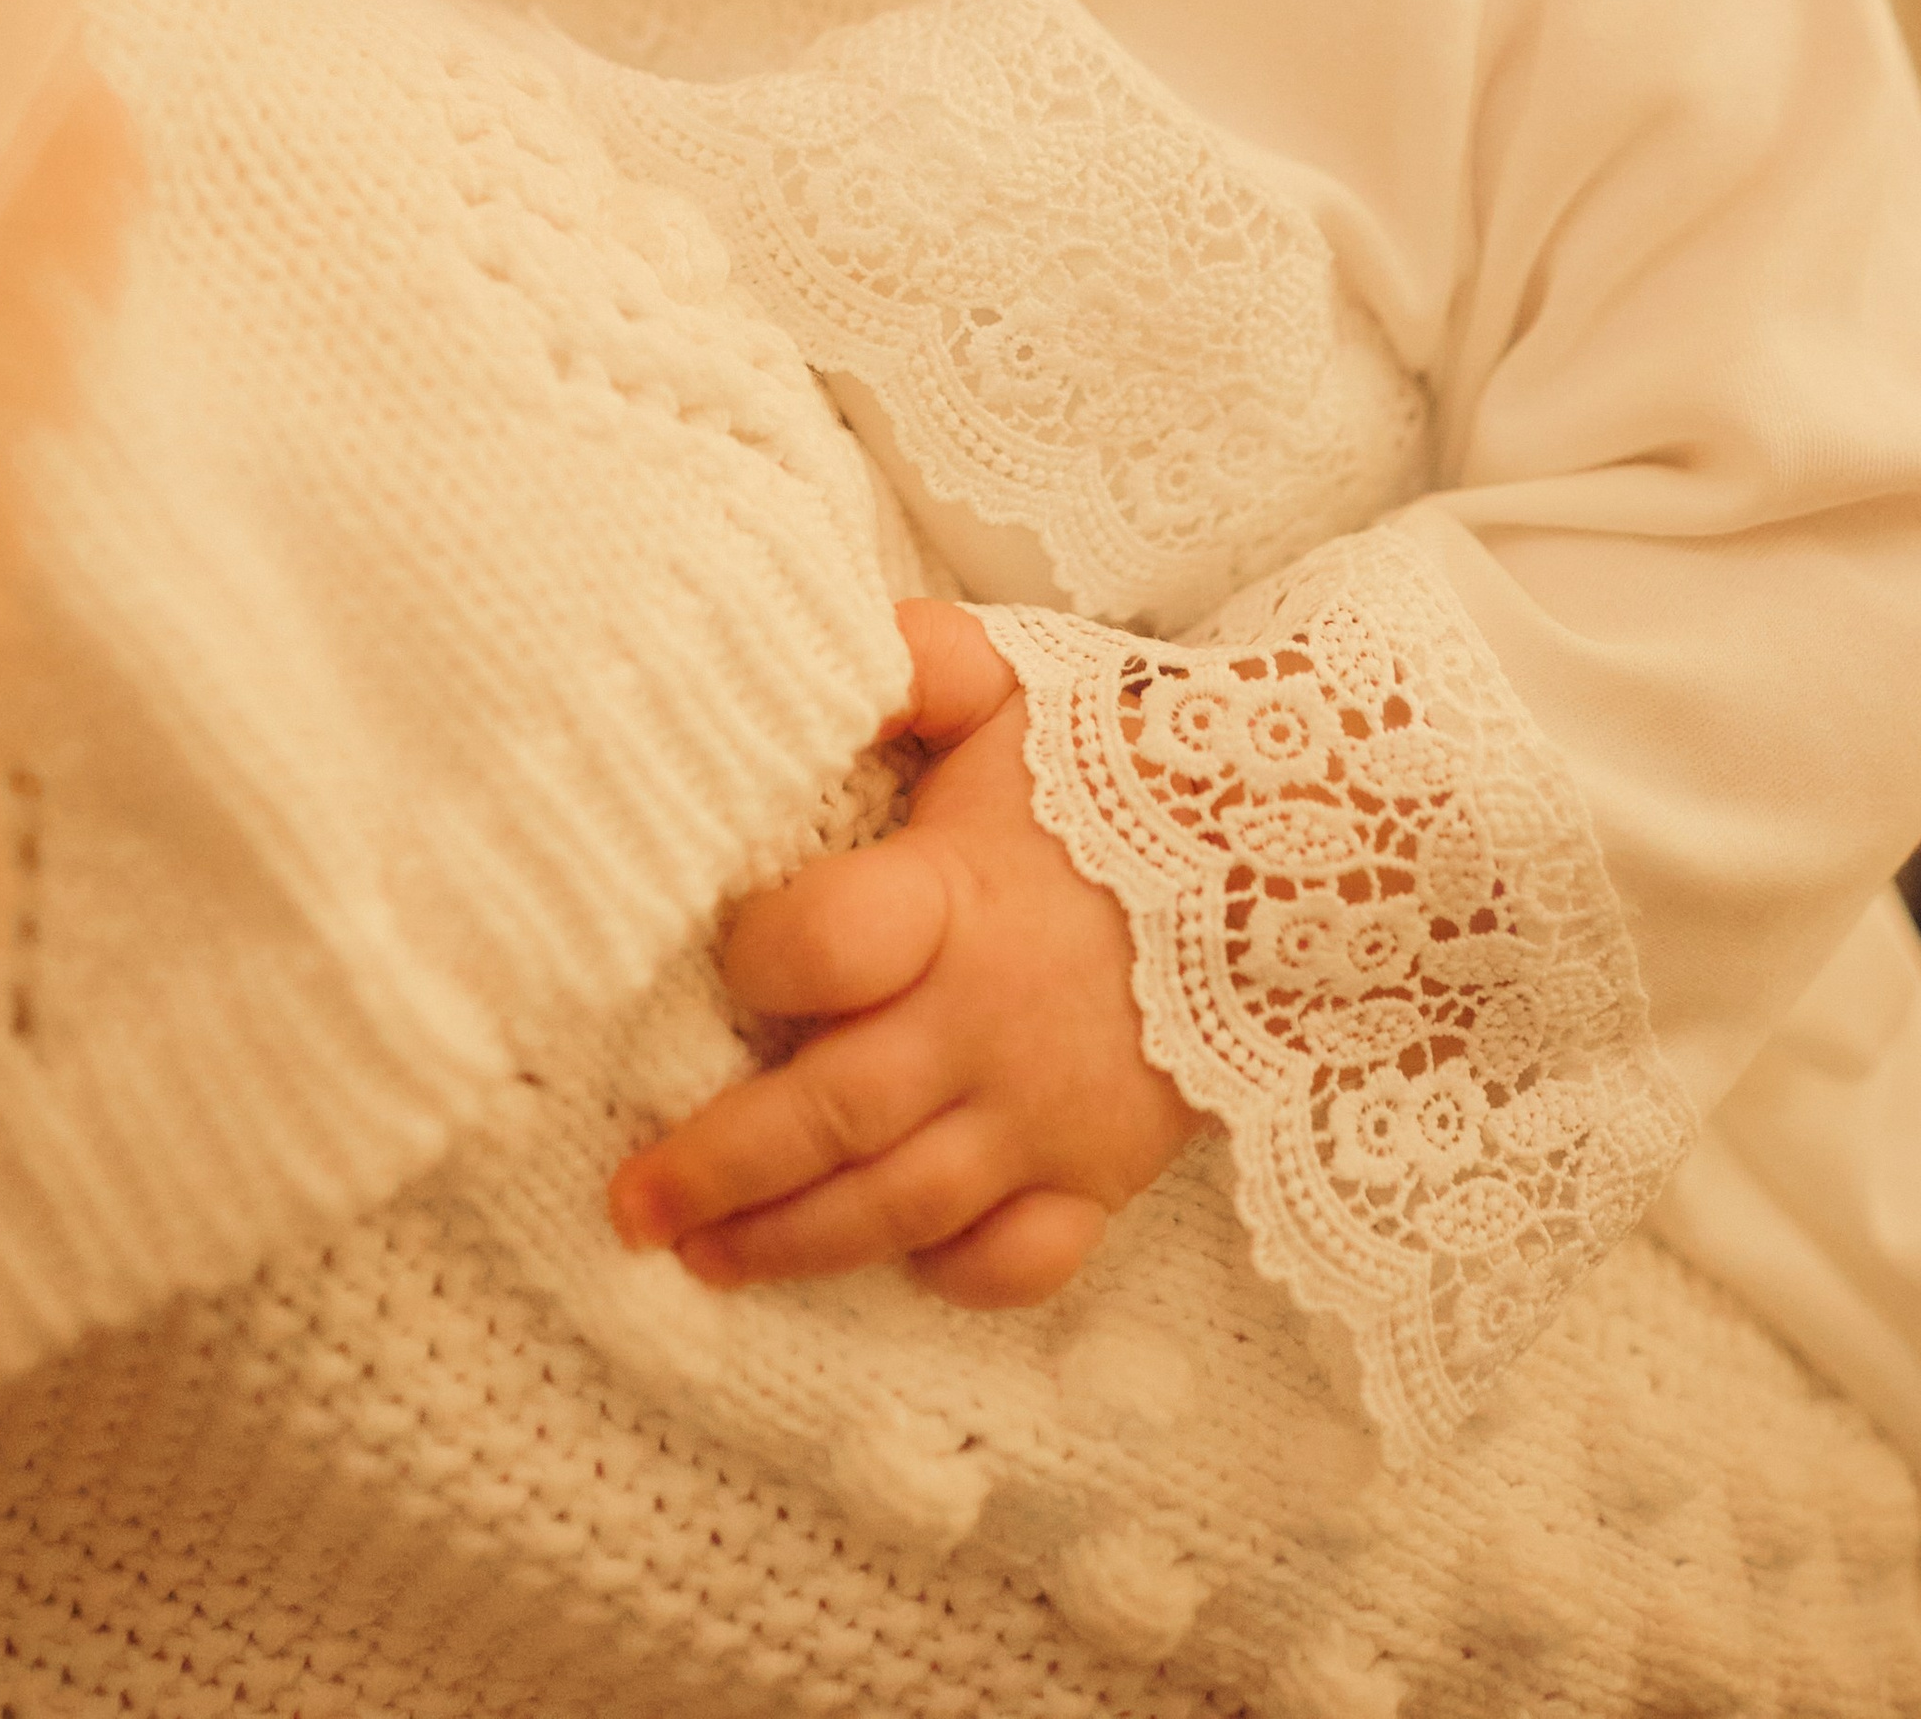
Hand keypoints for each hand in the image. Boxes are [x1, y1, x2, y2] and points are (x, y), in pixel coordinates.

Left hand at [609, 600, 1202, 1308]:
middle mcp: (988, 1019)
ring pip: (902, 1205)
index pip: (823, 947)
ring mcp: (1045, 1111)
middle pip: (834, 1112)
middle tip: (630, 1204)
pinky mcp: (1102, 1174)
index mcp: (954, 897)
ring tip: (704, 1259)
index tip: (729, 964)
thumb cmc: (1122, 769)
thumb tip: (819, 644)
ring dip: (795, 1242)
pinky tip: (896, 1265)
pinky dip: (956, 1276)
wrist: (1290, 850)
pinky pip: (1020, 1259)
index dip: (759, 958)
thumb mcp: (1010, 687)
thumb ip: (909, 660)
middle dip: (720, 1166)